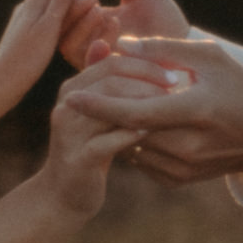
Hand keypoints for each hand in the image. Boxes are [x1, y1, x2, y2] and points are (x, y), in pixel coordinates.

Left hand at [0, 0, 98, 130]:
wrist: (0, 86)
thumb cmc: (26, 59)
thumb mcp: (47, 29)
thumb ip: (60, 3)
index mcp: (35, 1)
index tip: (97, 10)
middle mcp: (29, 6)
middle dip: (81, 5)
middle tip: (97, 24)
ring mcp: (27, 20)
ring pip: (57, 10)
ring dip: (74, 18)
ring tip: (88, 35)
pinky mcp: (27, 35)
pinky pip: (51, 24)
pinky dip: (64, 29)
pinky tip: (72, 42)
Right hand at [39, 58, 175, 217]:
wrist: (65, 193)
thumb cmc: (91, 147)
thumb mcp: (99, 113)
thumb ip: (108, 83)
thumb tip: (118, 49)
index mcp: (73, 89)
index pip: (111, 62)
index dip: (144, 64)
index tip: (174, 73)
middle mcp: (67, 106)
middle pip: (110, 81)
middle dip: (147, 81)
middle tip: (177, 89)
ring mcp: (68, 133)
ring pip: (107, 108)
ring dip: (143, 105)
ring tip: (170, 108)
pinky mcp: (76, 160)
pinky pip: (105, 143)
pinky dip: (130, 136)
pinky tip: (151, 133)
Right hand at [58, 0, 188, 69]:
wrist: (184, 46)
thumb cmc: (162, 16)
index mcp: (88, 20)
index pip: (62, 9)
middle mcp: (86, 42)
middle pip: (57, 28)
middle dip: (69, 10)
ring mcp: (94, 59)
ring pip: (68, 46)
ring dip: (80, 26)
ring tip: (99, 7)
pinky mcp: (106, 76)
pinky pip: (90, 64)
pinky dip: (96, 44)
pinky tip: (114, 24)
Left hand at [63, 36, 242, 185]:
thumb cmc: (238, 88)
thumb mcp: (211, 57)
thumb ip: (165, 49)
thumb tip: (122, 43)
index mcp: (197, 110)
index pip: (138, 112)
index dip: (102, 105)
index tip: (72, 95)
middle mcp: (188, 144)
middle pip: (128, 130)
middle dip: (102, 113)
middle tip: (81, 95)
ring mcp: (183, 166)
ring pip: (130, 145)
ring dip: (115, 127)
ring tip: (108, 106)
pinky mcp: (178, 180)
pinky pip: (140, 159)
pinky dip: (130, 141)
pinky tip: (135, 124)